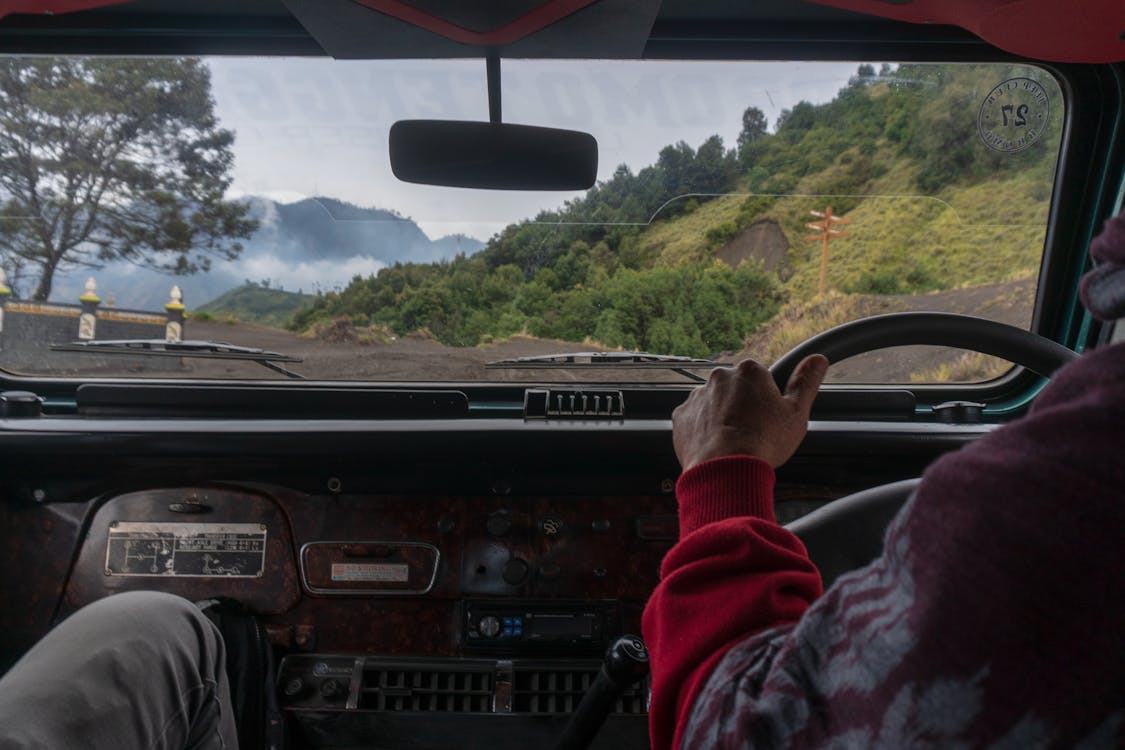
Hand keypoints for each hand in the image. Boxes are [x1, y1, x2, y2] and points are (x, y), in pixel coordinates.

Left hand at [672, 355, 827, 470]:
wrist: (724, 469)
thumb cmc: (763, 442)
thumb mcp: (796, 412)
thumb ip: (806, 382)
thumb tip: (817, 360)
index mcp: (749, 371)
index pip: (760, 378)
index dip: (767, 400)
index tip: (768, 418)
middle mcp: (720, 377)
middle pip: (735, 389)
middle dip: (742, 406)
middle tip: (752, 432)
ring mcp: (697, 396)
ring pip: (714, 403)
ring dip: (721, 417)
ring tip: (733, 443)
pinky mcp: (681, 416)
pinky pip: (694, 419)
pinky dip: (703, 430)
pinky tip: (715, 446)